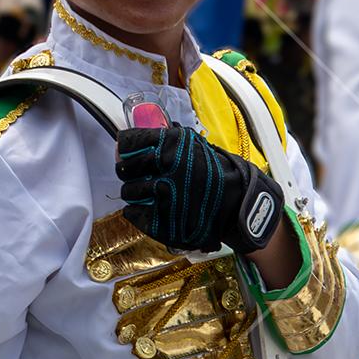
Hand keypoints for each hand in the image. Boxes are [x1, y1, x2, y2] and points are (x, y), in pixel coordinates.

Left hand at [116, 123, 284, 258]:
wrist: (235, 203)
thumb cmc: (211, 172)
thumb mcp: (191, 144)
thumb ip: (161, 139)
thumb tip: (124, 143)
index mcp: (171, 144)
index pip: (127, 143)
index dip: (124, 150)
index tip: (127, 155)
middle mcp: (167, 167)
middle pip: (124, 169)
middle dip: (129, 173)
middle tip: (139, 177)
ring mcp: (166, 195)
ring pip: (128, 192)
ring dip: (134, 193)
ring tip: (149, 195)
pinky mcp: (165, 220)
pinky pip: (133, 213)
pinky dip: (136, 212)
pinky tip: (147, 209)